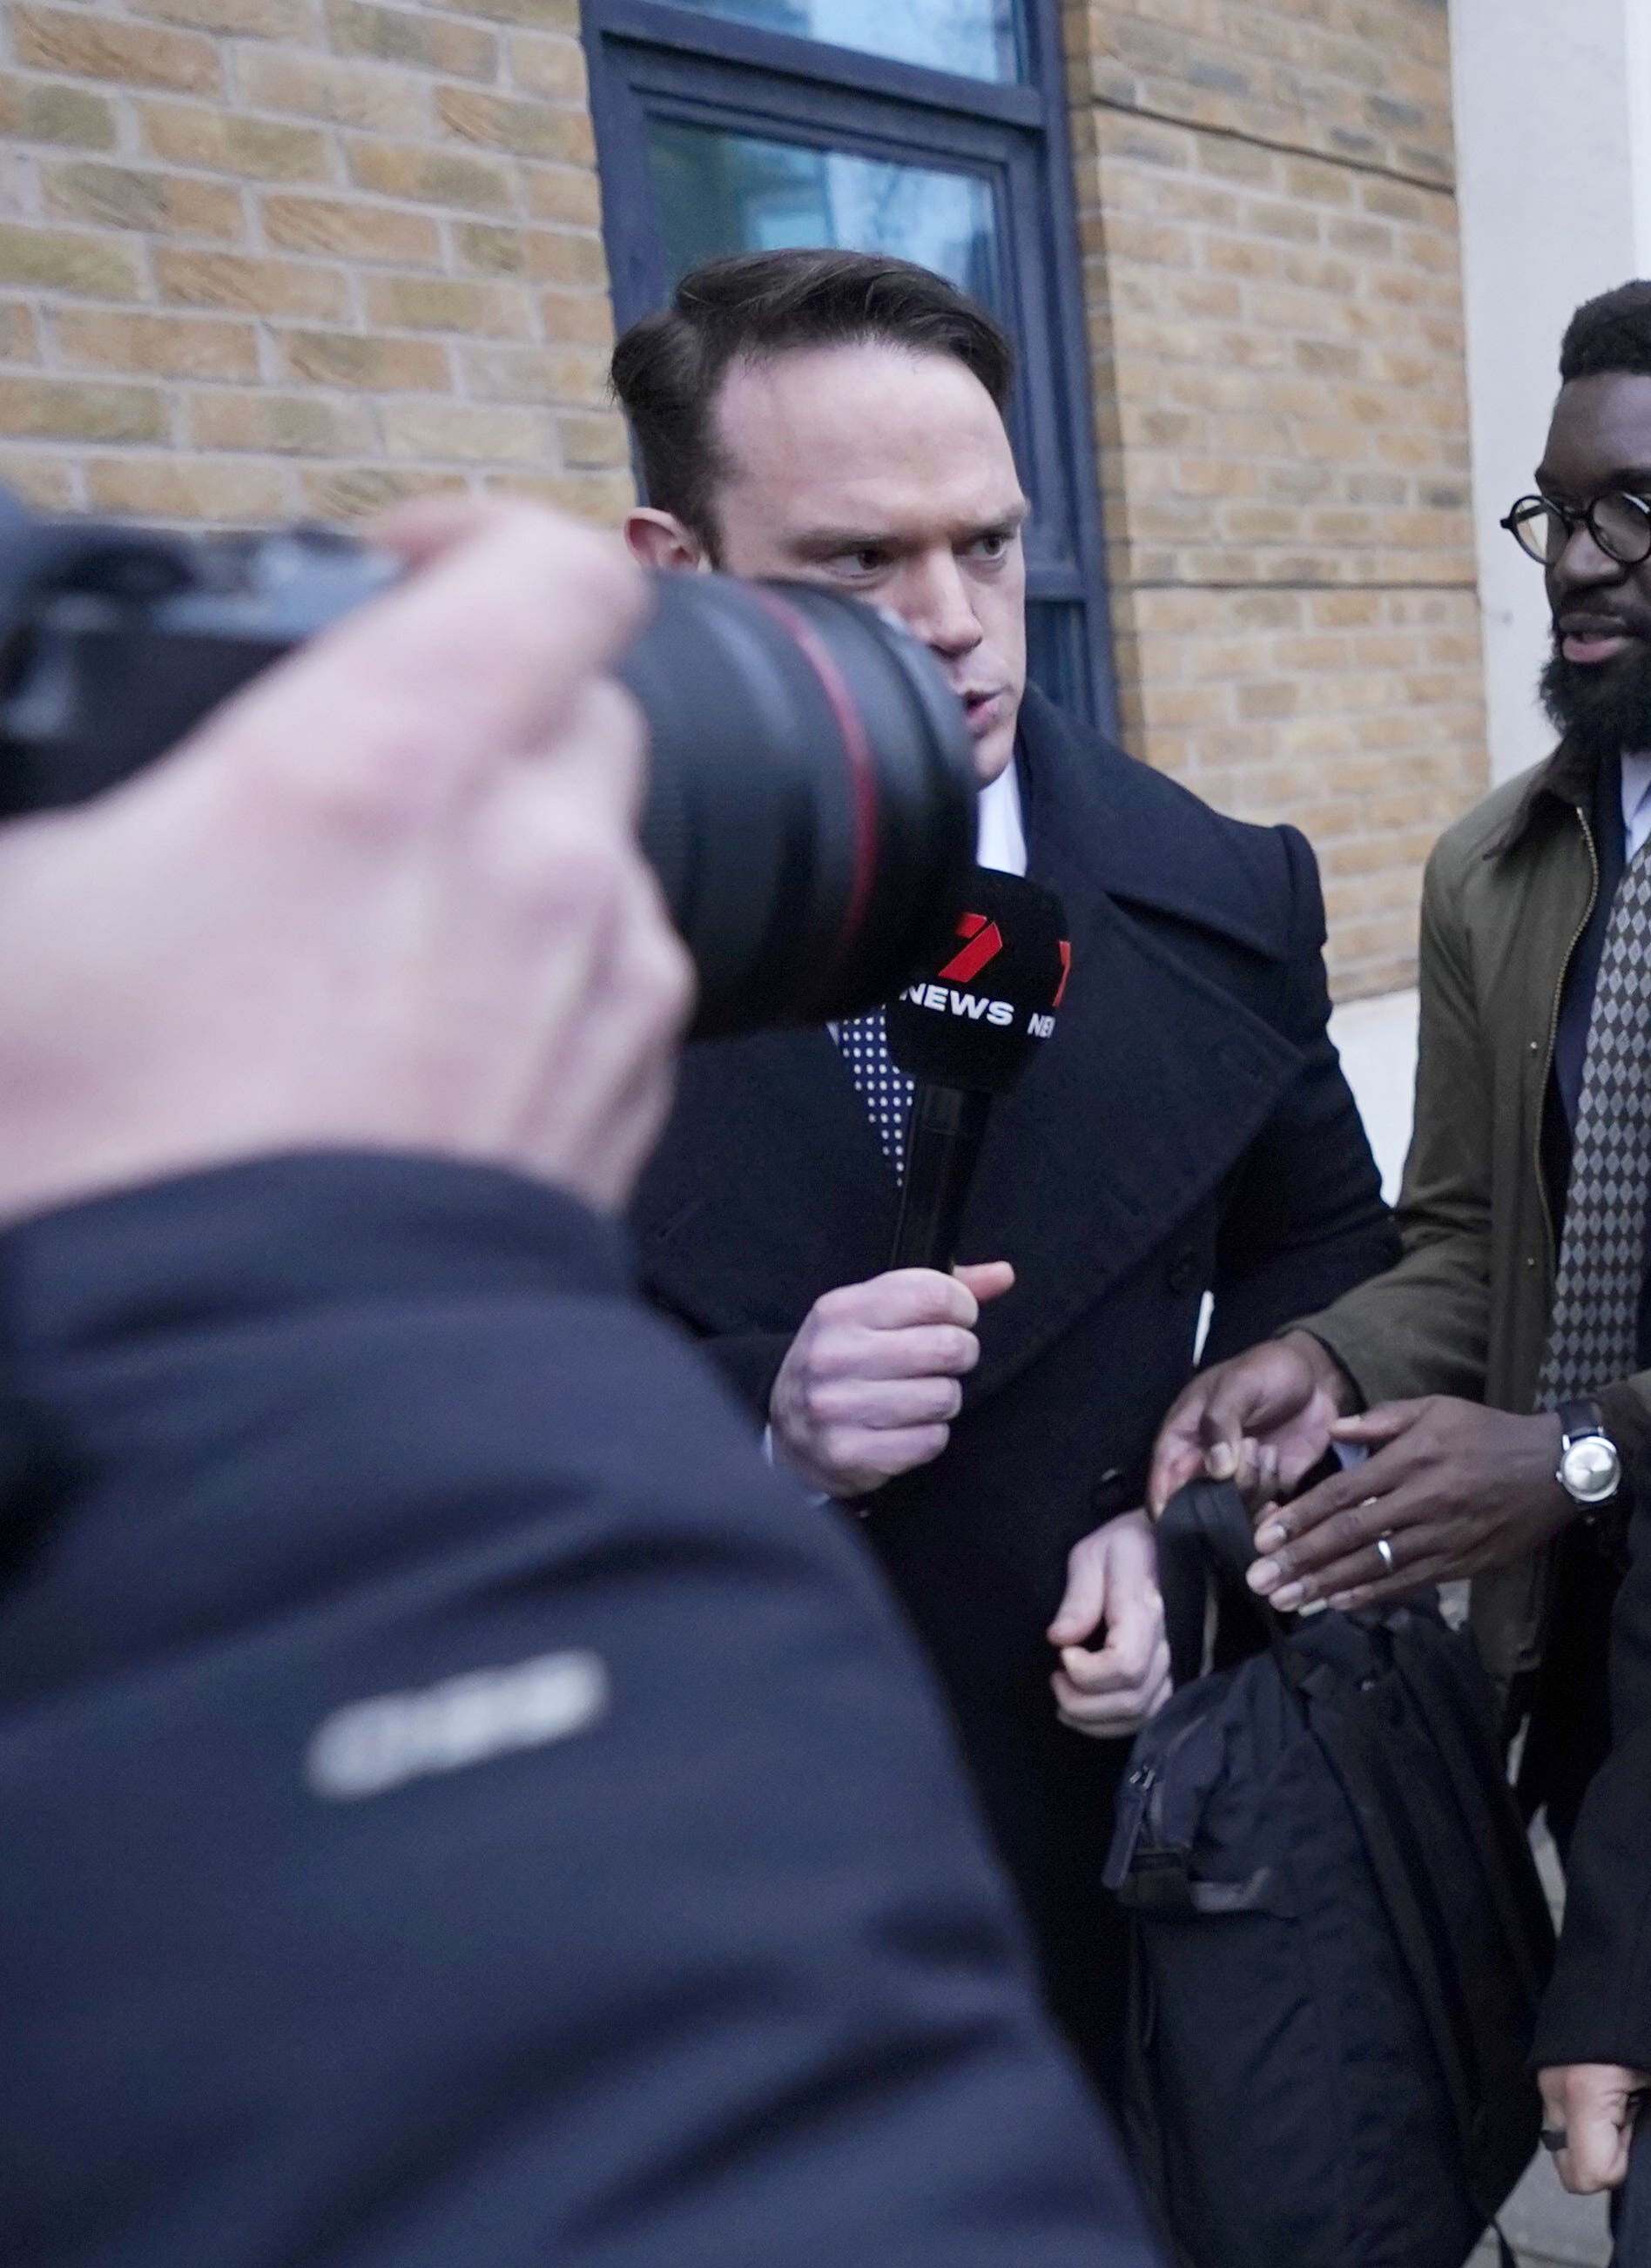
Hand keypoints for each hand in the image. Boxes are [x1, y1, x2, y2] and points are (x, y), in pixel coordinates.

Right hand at [0, 497, 686, 1231]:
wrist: (262, 1386)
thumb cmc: (116, 1156)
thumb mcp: (18, 918)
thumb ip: (68, 808)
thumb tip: (96, 818)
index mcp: (391, 765)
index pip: (544, 570)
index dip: (477, 544)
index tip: (397, 573)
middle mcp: (541, 856)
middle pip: (581, 710)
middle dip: (487, 719)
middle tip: (359, 784)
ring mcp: (609, 982)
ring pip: (600, 855)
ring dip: (509, 864)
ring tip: (364, 939)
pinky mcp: (634, 1096)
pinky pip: (611, 987)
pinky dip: (537, 984)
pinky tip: (415, 1048)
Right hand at [767, 1260, 1011, 1496]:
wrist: (790, 1432)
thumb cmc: (847, 1363)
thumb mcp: (876, 1315)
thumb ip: (938, 1291)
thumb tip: (1004, 1275)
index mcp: (842, 1310)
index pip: (935, 1294)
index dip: (962, 1308)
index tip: (954, 1320)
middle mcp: (833, 1355)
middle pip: (950, 1347)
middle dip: (960, 1355)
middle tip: (943, 1363)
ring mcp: (836, 1406)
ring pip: (945, 1397)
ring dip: (945, 1399)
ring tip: (919, 1396)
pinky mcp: (848, 1453)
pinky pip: (931, 1441)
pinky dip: (930, 1436)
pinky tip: (905, 1428)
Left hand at [1046, 1507, 1171, 1738]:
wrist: (1180, 1537)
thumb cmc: (1131, 1543)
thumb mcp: (1094, 1554)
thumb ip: (1078, 1598)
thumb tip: (1060, 1640)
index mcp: (1152, 1607)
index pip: (1124, 1665)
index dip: (1085, 1673)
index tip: (1063, 1653)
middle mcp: (1177, 1640)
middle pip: (1131, 1698)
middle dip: (1081, 1701)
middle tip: (1056, 1677)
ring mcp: (1189, 1658)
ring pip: (1144, 1714)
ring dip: (1097, 1718)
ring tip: (1067, 1697)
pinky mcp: (1190, 1670)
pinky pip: (1155, 1713)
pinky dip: (1118, 1720)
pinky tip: (1093, 1706)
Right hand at [1151, 1328, 1353, 1511]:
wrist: (1315, 1374)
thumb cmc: (1266, 1370)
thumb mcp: (1238, 1385)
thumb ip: (1221, 1423)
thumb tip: (1217, 1471)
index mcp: (1182, 1440)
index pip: (1162, 1486)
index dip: (1166, 1511)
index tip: (1186, 1522)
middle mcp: (1203, 1466)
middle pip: (1196, 1509)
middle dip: (1219, 1499)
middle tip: (1244, 1462)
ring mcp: (1235, 1480)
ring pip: (1232, 1512)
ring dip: (1252, 1487)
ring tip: (1267, 1450)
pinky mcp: (1266, 1486)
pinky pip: (1262, 1511)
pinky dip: (1271, 1498)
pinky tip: (1278, 1464)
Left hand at [1245, 1394, 1573, 1612]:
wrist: (1554, 1468)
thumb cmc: (1490, 1433)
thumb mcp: (1437, 1408)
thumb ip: (1382, 1420)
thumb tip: (1332, 1429)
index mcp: (1411, 1459)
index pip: (1343, 1494)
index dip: (1299, 1518)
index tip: (1264, 1537)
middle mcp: (1422, 1501)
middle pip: (1349, 1535)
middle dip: (1300, 1561)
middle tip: (1259, 1581)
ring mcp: (1442, 1536)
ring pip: (1374, 1565)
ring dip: (1325, 1586)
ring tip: (1287, 1601)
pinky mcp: (1461, 1562)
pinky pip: (1408, 1582)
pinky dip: (1371, 1595)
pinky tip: (1338, 1604)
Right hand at [1540, 2062, 1650, 2194]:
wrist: (1625, 1961)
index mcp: (1585, 2092)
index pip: (1592, 2174)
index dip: (1626, 2165)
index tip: (1645, 2131)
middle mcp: (1555, 2095)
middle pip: (1572, 2173)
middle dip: (1608, 2161)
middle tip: (1637, 2120)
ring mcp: (1546, 2088)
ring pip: (1565, 2152)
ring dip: (1597, 2143)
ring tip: (1626, 2104)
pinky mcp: (1547, 2080)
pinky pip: (1563, 2127)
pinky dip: (1587, 2125)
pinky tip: (1613, 2094)